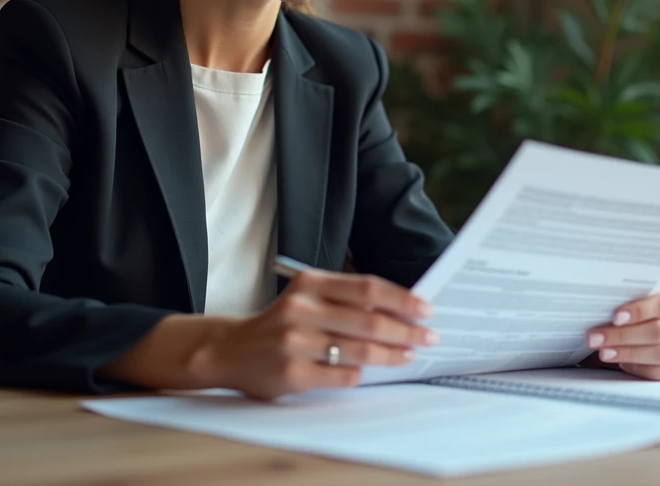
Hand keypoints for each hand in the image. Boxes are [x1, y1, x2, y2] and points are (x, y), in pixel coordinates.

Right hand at [195, 269, 437, 400]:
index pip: (367, 287)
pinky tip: (370, 373)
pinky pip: (341, 375)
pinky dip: (361, 374)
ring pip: (360, 350)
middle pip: (368, 320)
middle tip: (428, 337)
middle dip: (406, 330)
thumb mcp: (307, 299)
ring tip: (410, 355)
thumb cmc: (281, 323)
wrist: (230, 350)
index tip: (426, 308)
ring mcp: (295, 342)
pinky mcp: (291, 373)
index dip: (401, 299)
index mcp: (310, 284)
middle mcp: (301, 309)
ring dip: (392, 355)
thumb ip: (346, 300)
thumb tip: (402, 311)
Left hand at [585, 287, 659, 380]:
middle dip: (623, 336)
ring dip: (628, 354)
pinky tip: (623, 364)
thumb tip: (600, 306)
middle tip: (596, 338)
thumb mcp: (639, 299)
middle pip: (659, 331)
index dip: (638, 311)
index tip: (615, 317)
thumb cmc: (642, 310)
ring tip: (604, 353)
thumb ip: (628, 300)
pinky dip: (640, 369)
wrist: (655, 324)